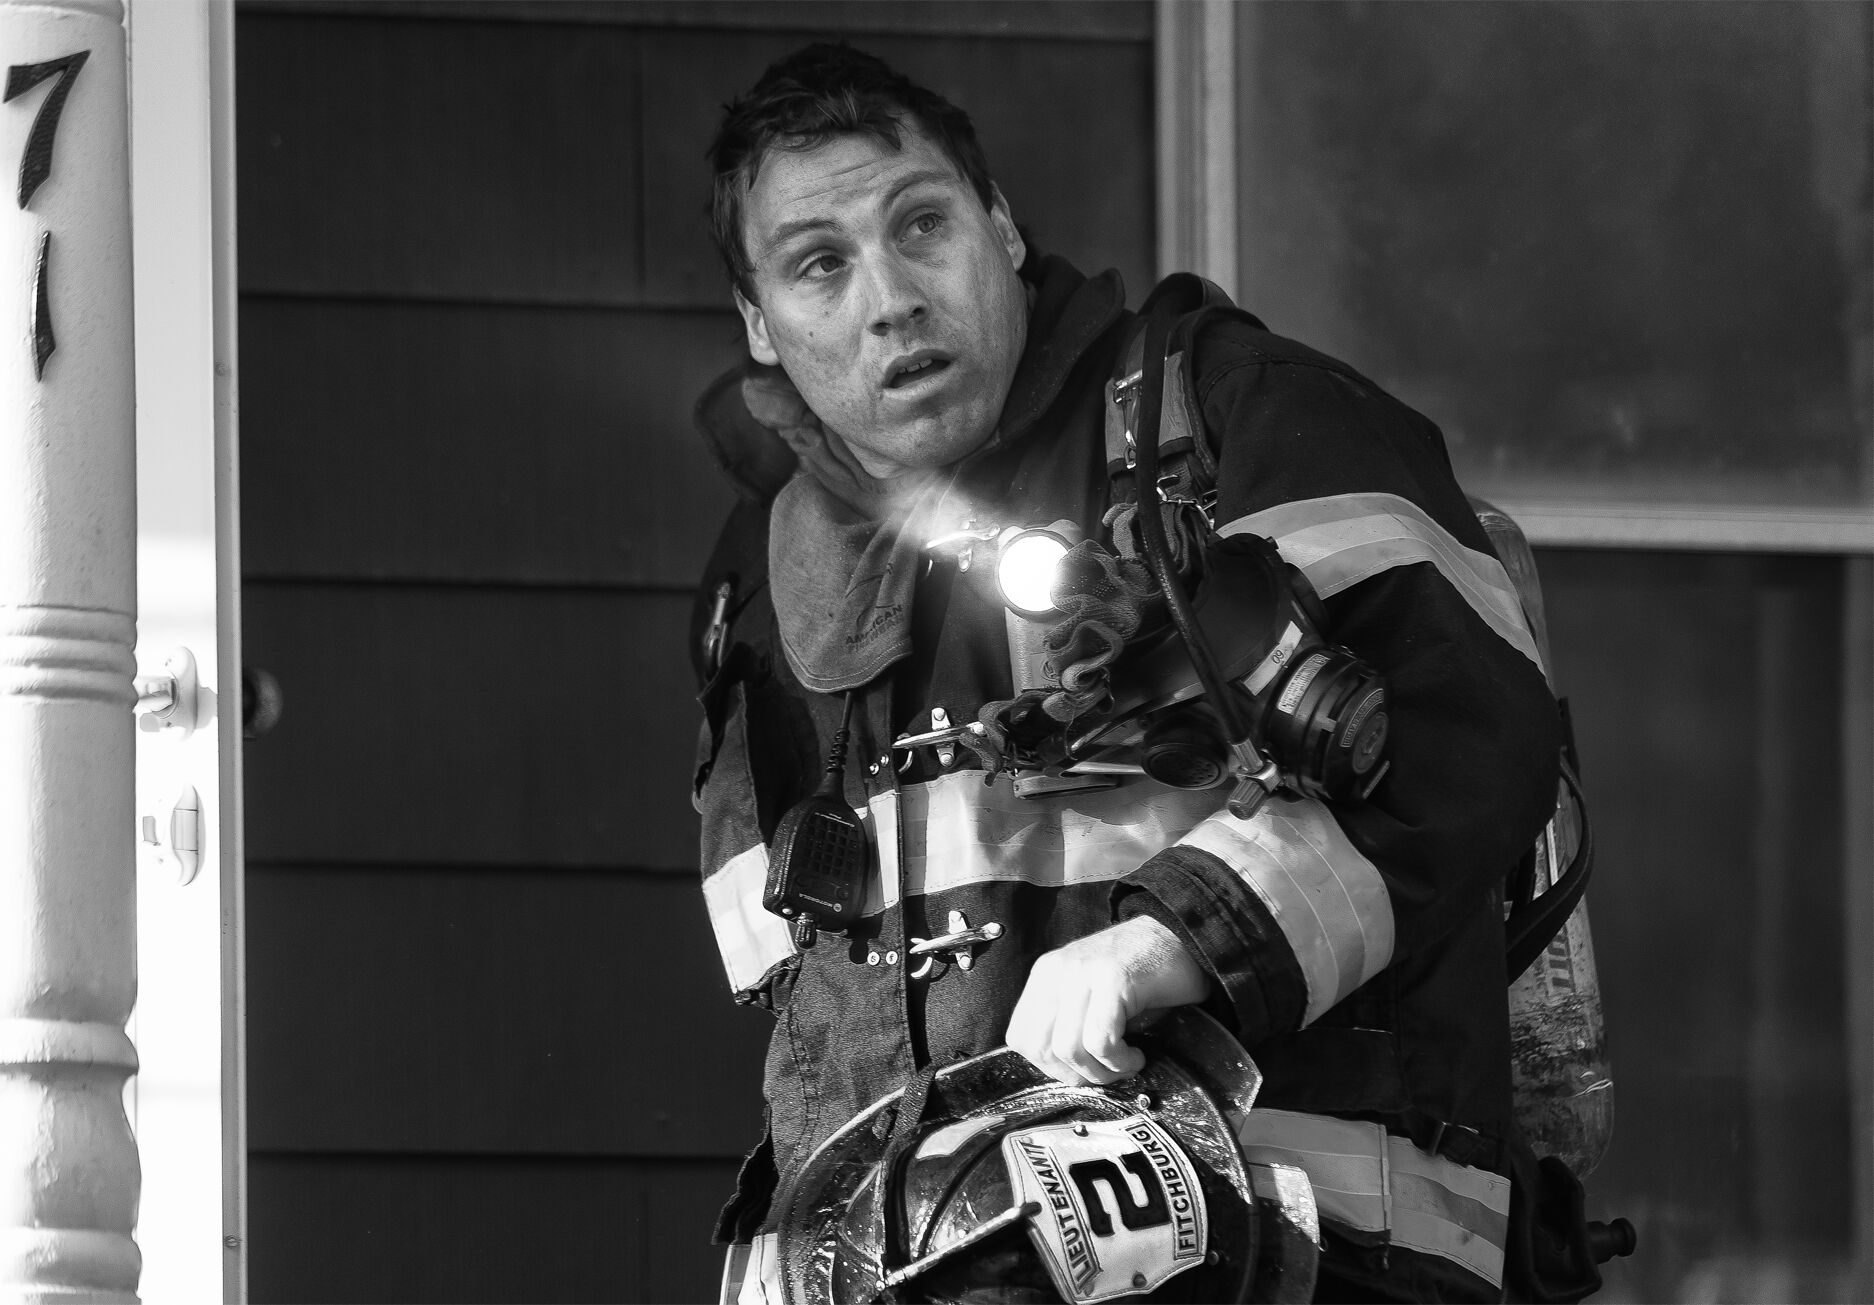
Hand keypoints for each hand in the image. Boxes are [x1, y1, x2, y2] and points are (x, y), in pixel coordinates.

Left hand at [1005, 915, 1211, 1085]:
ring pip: (1068, 1048)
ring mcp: (1083, 972)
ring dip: (1102, 1071)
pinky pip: (1101, 1040)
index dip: (1050, 1068)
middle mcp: (1057, 971)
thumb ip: (1069, 1026)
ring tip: (1127, 1063)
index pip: (1021, 1038)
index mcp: (1046, 975)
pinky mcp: (1112, 979)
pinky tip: (1137, 1055)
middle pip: (1041, 1048)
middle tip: (1108, 1073)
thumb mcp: (1093, 1000)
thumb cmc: (1144, 979)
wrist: (1183, 938)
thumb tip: (1066, 1074)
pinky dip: (1119, 1061)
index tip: (1083, 1071)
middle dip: (1076, 1076)